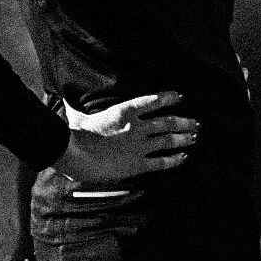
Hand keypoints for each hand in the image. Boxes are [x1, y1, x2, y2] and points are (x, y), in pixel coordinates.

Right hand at [54, 90, 198, 184]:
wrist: (77, 156)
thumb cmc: (75, 135)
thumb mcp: (78, 116)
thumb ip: (76, 107)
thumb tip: (64, 98)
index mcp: (124, 112)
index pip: (153, 100)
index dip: (169, 97)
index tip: (181, 96)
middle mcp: (136, 127)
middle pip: (168, 122)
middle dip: (184, 122)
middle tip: (196, 123)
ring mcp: (139, 146)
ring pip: (168, 140)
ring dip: (183, 138)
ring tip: (194, 137)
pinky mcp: (137, 164)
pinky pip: (161, 162)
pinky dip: (174, 159)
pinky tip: (183, 157)